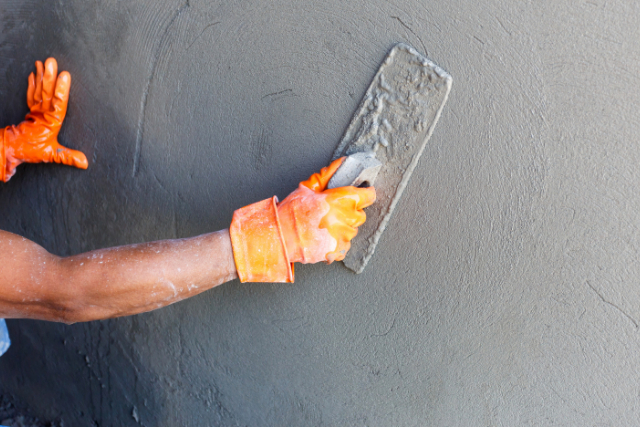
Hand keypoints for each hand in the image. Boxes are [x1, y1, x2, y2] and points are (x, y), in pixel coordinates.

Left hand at [1, 58, 87, 181]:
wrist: (10, 149)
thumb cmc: (31, 151)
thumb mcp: (50, 155)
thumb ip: (68, 157)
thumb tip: (85, 162)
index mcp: (50, 122)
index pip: (58, 103)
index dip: (62, 89)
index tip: (65, 75)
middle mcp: (43, 113)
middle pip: (47, 92)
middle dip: (49, 76)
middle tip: (51, 61)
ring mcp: (35, 110)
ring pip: (39, 90)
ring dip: (41, 76)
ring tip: (43, 62)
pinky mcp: (31, 110)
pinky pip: (31, 94)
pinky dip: (32, 84)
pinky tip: (34, 73)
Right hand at [229, 157, 375, 281]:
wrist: (280, 237)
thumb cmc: (291, 212)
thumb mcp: (308, 188)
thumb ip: (328, 175)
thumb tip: (342, 163)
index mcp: (341, 200)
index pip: (368, 195)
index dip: (365, 193)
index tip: (361, 194)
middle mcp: (345, 218)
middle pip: (360, 214)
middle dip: (350, 212)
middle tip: (332, 212)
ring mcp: (343, 236)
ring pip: (352, 230)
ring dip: (342, 228)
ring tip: (324, 226)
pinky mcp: (338, 250)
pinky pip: (344, 245)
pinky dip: (336, 242)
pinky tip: (323, 237)